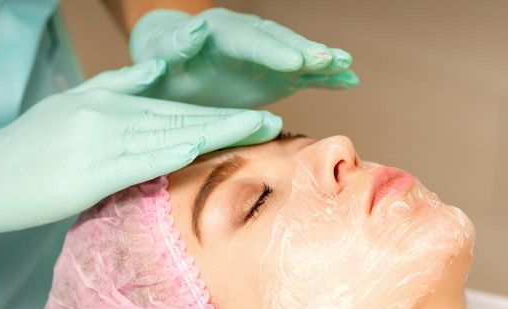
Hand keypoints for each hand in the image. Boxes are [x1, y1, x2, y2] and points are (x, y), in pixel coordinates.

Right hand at [0, 60, 280, 233]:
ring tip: (256, 132)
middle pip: (181, 118)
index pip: (175, 109)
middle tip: (274, 122)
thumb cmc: (29, 146)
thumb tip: (155, 69)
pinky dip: (169, 152)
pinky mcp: (86, 172)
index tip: (256, 117)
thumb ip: (116, 85)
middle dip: (231, 121)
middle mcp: (109, 116)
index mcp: (109, 102)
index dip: (218, 114)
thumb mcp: (72, 103)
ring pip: (168, 134)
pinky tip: (200, 148)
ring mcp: (98, 141)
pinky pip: (136, 161)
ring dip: (216, 133)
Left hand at [129, 7, 358, 107]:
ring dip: (321, 60)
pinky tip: (349, 78)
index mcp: (217, 33)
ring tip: (346, 64)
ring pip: (296, 54)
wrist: (171, 69)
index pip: (248, 39)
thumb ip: (173, 48)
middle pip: (278, 42)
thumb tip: (191, 31)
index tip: (294, 62)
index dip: (271, 51)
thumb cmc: (159, 66)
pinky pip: (304, 74)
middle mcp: (247, 38)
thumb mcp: (158, 58)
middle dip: (303, 51)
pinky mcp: (276, 74)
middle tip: (328, 60)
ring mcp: (264, 56)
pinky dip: (326, 76)